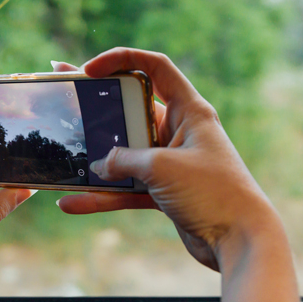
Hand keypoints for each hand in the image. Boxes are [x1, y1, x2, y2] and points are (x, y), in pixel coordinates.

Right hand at [56, 48, 276, 271]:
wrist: (240, 241)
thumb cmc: (212, 193)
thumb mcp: (162, 168)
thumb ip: (125, 160)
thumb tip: (100, 164)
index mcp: (190, 111)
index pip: (155, 68)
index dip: (122, 60)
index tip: (89, 68)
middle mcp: (180, 132)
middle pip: (131, 110)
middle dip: (97, 105)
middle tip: (64, 94)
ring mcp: (171, 162)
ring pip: (125, 153)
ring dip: (95, 156)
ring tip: (62, 148)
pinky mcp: (165, 191)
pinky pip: (127, 188)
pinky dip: (103, 196)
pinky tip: (73, 202)